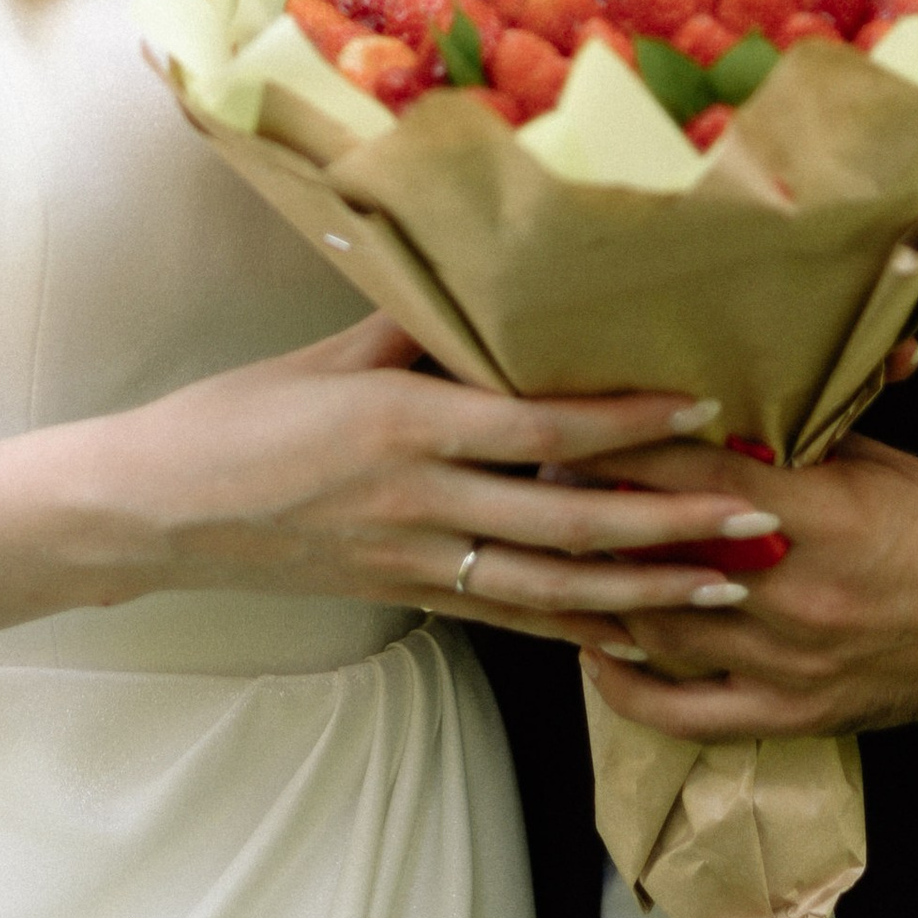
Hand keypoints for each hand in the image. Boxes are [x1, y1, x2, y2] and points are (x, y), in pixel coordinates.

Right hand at [70, 316, 786, 638]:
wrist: (160, 510)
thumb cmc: (242, 415)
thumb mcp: (334, 352)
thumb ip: (422, 329)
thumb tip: (501, 283)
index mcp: (407, 425)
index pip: (544, 428)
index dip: (631, 424)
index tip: (707, 410)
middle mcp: (422, 501)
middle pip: (571, 521)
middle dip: (672, 522)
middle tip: (757, 513)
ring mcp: (417, 562)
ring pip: (555, 589)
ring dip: (647, 590)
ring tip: (726, 585)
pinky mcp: (408, 598)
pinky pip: (511, 619)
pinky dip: (581, 630)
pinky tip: (639, 634)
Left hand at [564, 432, 917, 739]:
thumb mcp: (870, 457)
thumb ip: (788, 438)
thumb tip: (708, 395)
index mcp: (818, 518)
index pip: (692, 477)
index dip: (622, 450)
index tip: (571, 424)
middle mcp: (794, 597)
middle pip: (658, 555)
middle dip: (595, 515)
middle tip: (542, 479)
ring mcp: (788, 665)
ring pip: (658, 628)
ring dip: (599, 588)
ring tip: (554, 548)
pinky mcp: (791, 715)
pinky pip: (686, 714)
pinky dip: (629, 686)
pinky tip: (593, 651)